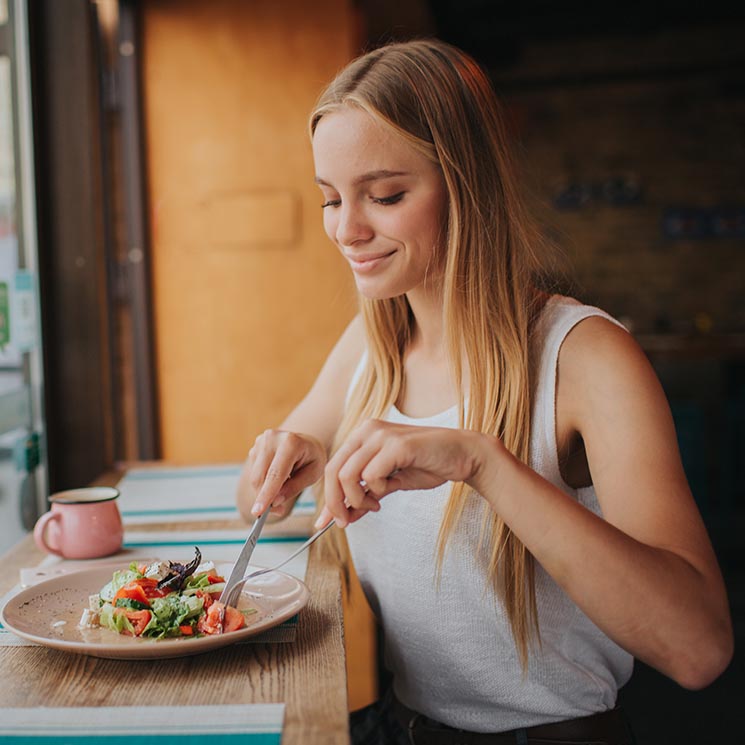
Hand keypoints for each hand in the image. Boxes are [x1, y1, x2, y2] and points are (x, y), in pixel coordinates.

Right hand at [237, 429, 325, 520]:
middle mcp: (272, 438)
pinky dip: (263, 482)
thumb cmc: (313, 458)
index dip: (266, 494)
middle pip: (260, 477)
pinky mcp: (255, 447)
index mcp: (291, 442)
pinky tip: (277, 477)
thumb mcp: (313, 474)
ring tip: (284, 488)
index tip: (258, 512)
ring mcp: (261, 441)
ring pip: (255, 477)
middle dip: (265, 498)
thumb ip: (294, 488)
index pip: (275, 474)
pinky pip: (254, 472)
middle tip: (279, 510)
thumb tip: (275, 501)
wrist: (307, 441)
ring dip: (265, 490)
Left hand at [316, 419, 493, 527]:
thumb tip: (343, 516)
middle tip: (345, 522)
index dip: (327, 497)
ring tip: (375, 505)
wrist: (463, 454)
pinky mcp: (396, 445)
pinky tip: (389, 492)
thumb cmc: (428, 466)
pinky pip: (371, 476)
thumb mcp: (390, 483)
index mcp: (363, 434)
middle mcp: (368, 430)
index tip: (325, 522)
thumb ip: (366, 495)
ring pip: (347, 475)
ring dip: (357, 499)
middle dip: (335, 502)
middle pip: (334, 470)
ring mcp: (381, 435)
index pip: (333, 467)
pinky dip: (376, 491)